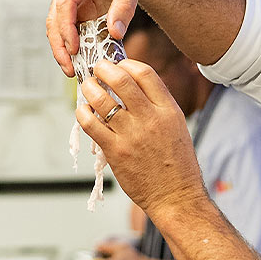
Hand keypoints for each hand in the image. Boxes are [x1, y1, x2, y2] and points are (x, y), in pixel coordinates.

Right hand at [46, 0, 167, 76]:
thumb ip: (124, 7)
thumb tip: (115, 33)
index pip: (65, 2)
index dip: (66, 28)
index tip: (74, 48)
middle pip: (55, 17)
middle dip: (60, 44)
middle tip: (69, 67)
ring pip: (59, 25)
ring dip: (63, 47)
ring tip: (73, 69)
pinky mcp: (79, 7)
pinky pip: (72, 28)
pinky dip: (75, 44)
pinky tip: (80, 61)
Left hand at [76, 58, 206, 214]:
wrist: (176, 195)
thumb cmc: (177, 164)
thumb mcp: (176, 126)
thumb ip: (157, 106)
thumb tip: (133, 88)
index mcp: (168, 110)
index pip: (145, 73)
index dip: (127, 64)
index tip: (118, 64)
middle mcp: (150, 119)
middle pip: (121, 80)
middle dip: (104, 69)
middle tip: (97, 68)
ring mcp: (132, 135)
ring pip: (102, 100)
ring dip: (90, 89)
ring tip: (87, 87)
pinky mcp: (116, 152)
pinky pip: (91, 125)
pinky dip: (83, 113)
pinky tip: (83, 111)